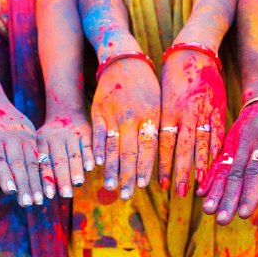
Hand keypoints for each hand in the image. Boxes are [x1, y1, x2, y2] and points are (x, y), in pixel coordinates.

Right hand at [0, 84, 42, 205]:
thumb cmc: (6, 120)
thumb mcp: (23, 131)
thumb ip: (30, 152)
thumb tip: (40, 179)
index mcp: (25, 137)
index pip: (33, 163)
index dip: (37, 181)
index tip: (42, 199)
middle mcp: (11, 137)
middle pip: (20, 164)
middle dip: (26, 185)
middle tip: (31, 203)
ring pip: (2, 159)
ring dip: (8, 177)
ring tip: (14, 193)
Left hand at [37, 112, 93, 198]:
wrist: (65, 112)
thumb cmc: (49, 138)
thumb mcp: (40, 144)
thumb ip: (39, 164)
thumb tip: (36, 193)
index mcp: (41, 143)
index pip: (44, 164)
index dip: (47, 180)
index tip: (49, 196)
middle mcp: (55, 138)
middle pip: (59, 161)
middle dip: (63, 179)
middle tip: (65, 195)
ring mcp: (71, 135)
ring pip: (73, 154)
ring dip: (76, 170)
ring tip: (78, 184)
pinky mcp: (85, 132)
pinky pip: (88, 146)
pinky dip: (89, 157)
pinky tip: (91, 168)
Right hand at [92, 58, 159, 198]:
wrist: (124, 61)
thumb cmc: (147, 86)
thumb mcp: (158, 105)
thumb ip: (157, 130)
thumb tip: (161, 158)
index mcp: (150, 116)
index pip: (148, 148)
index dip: (145, 168)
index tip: (144, 186)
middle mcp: (132, 117)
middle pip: (129, 152)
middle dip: (127, 176)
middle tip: (126, 195)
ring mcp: (113, 114)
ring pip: (112, 147)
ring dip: (110, 169)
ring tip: (109, 186)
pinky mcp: (98, 111)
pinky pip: (97, 134)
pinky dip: (96, 149)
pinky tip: (96, 164)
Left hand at [159, 50, 225, 195]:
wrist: (194, 53)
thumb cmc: (172, 77)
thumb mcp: (160, 99)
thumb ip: (160, 123)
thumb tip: (151, 149)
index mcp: (168, 111)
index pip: (163, 144)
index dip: (161, 165)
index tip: (159, 184)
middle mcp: (185, 113)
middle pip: (182, 148)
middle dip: (180, 172)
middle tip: (179, 192)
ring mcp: (204, 112)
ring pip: (202, 143)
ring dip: (200, 166)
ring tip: (200, 184)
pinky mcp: (219, 109)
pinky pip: (218, 133)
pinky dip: (217, 150)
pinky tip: (217, 165)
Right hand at [197, 100, 257, 224]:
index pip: (256, 169)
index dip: (249, 192)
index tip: (244, 213)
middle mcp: (245, 144)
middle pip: (235, 174)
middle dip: (228, 198)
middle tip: (223, 220)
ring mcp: (232, 146)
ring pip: (223, 171)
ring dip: (215, 192)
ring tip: (208, 211)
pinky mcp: (225, 148)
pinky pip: (216, 164)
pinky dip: (208, 180)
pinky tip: (201, 195)